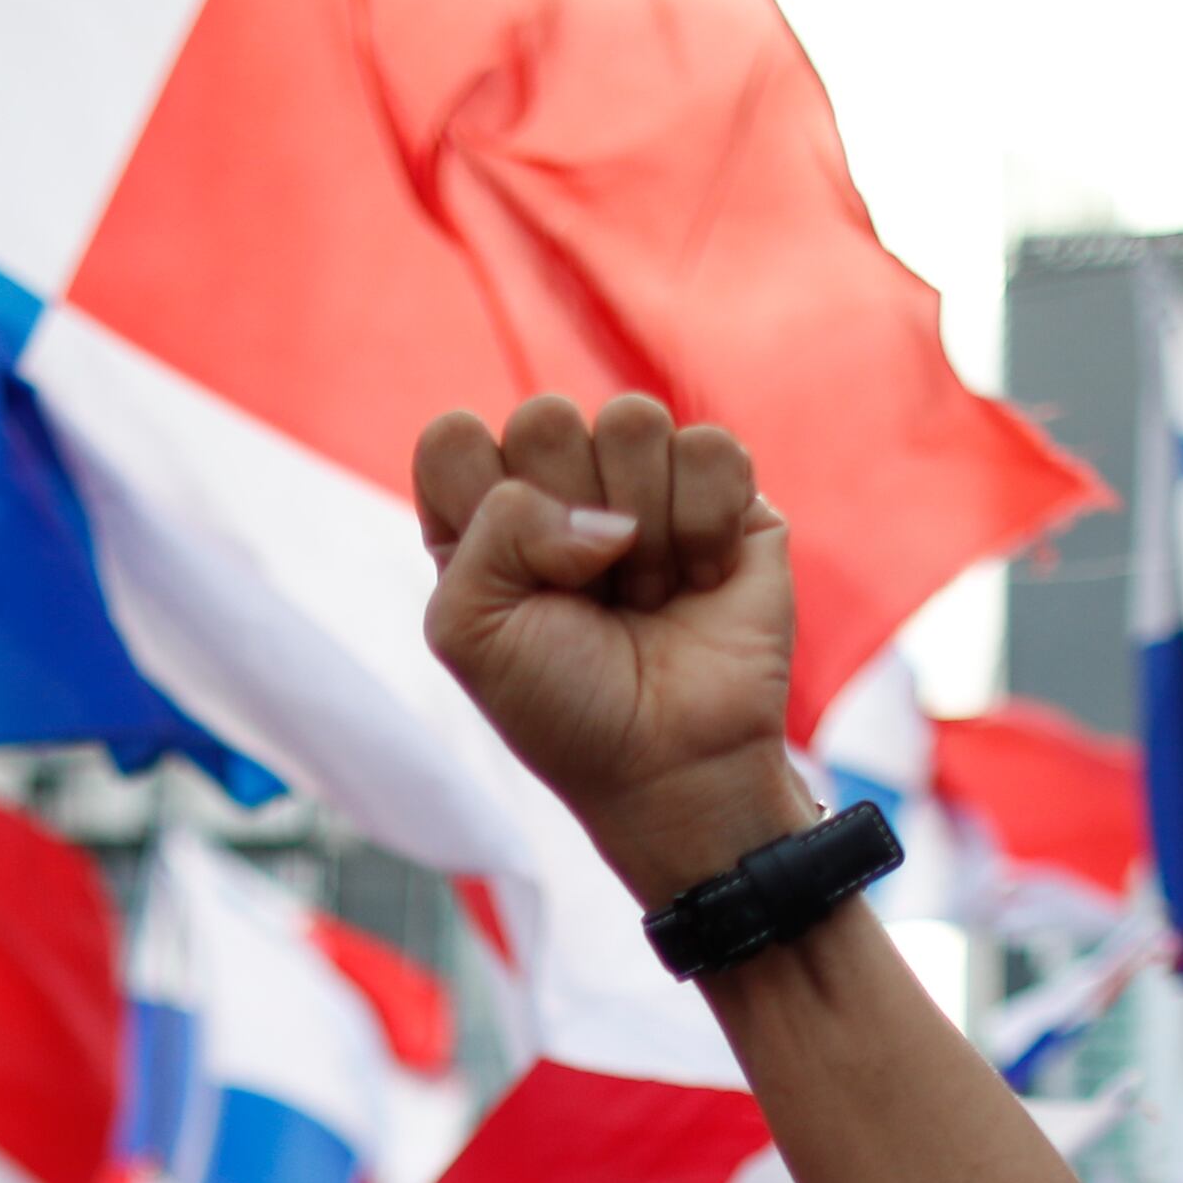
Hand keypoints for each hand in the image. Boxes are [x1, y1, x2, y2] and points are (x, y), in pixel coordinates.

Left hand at [416, 395, 813, 904]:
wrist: (670, 766)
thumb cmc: (562, 706)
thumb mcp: (469, 628)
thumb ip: (495, 528)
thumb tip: (611, 517)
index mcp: (483, 515)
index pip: (454, 436)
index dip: (480, 504)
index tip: (510, 587)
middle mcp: (561, 486)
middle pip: (544, 416)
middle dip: (565, 518)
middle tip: (588, 596)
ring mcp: (647, 483)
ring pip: (632, 420)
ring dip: (641, 532)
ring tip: (645, 597)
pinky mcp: (728, 494)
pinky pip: (711, 447)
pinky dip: (705, 527)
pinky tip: (702, 581)